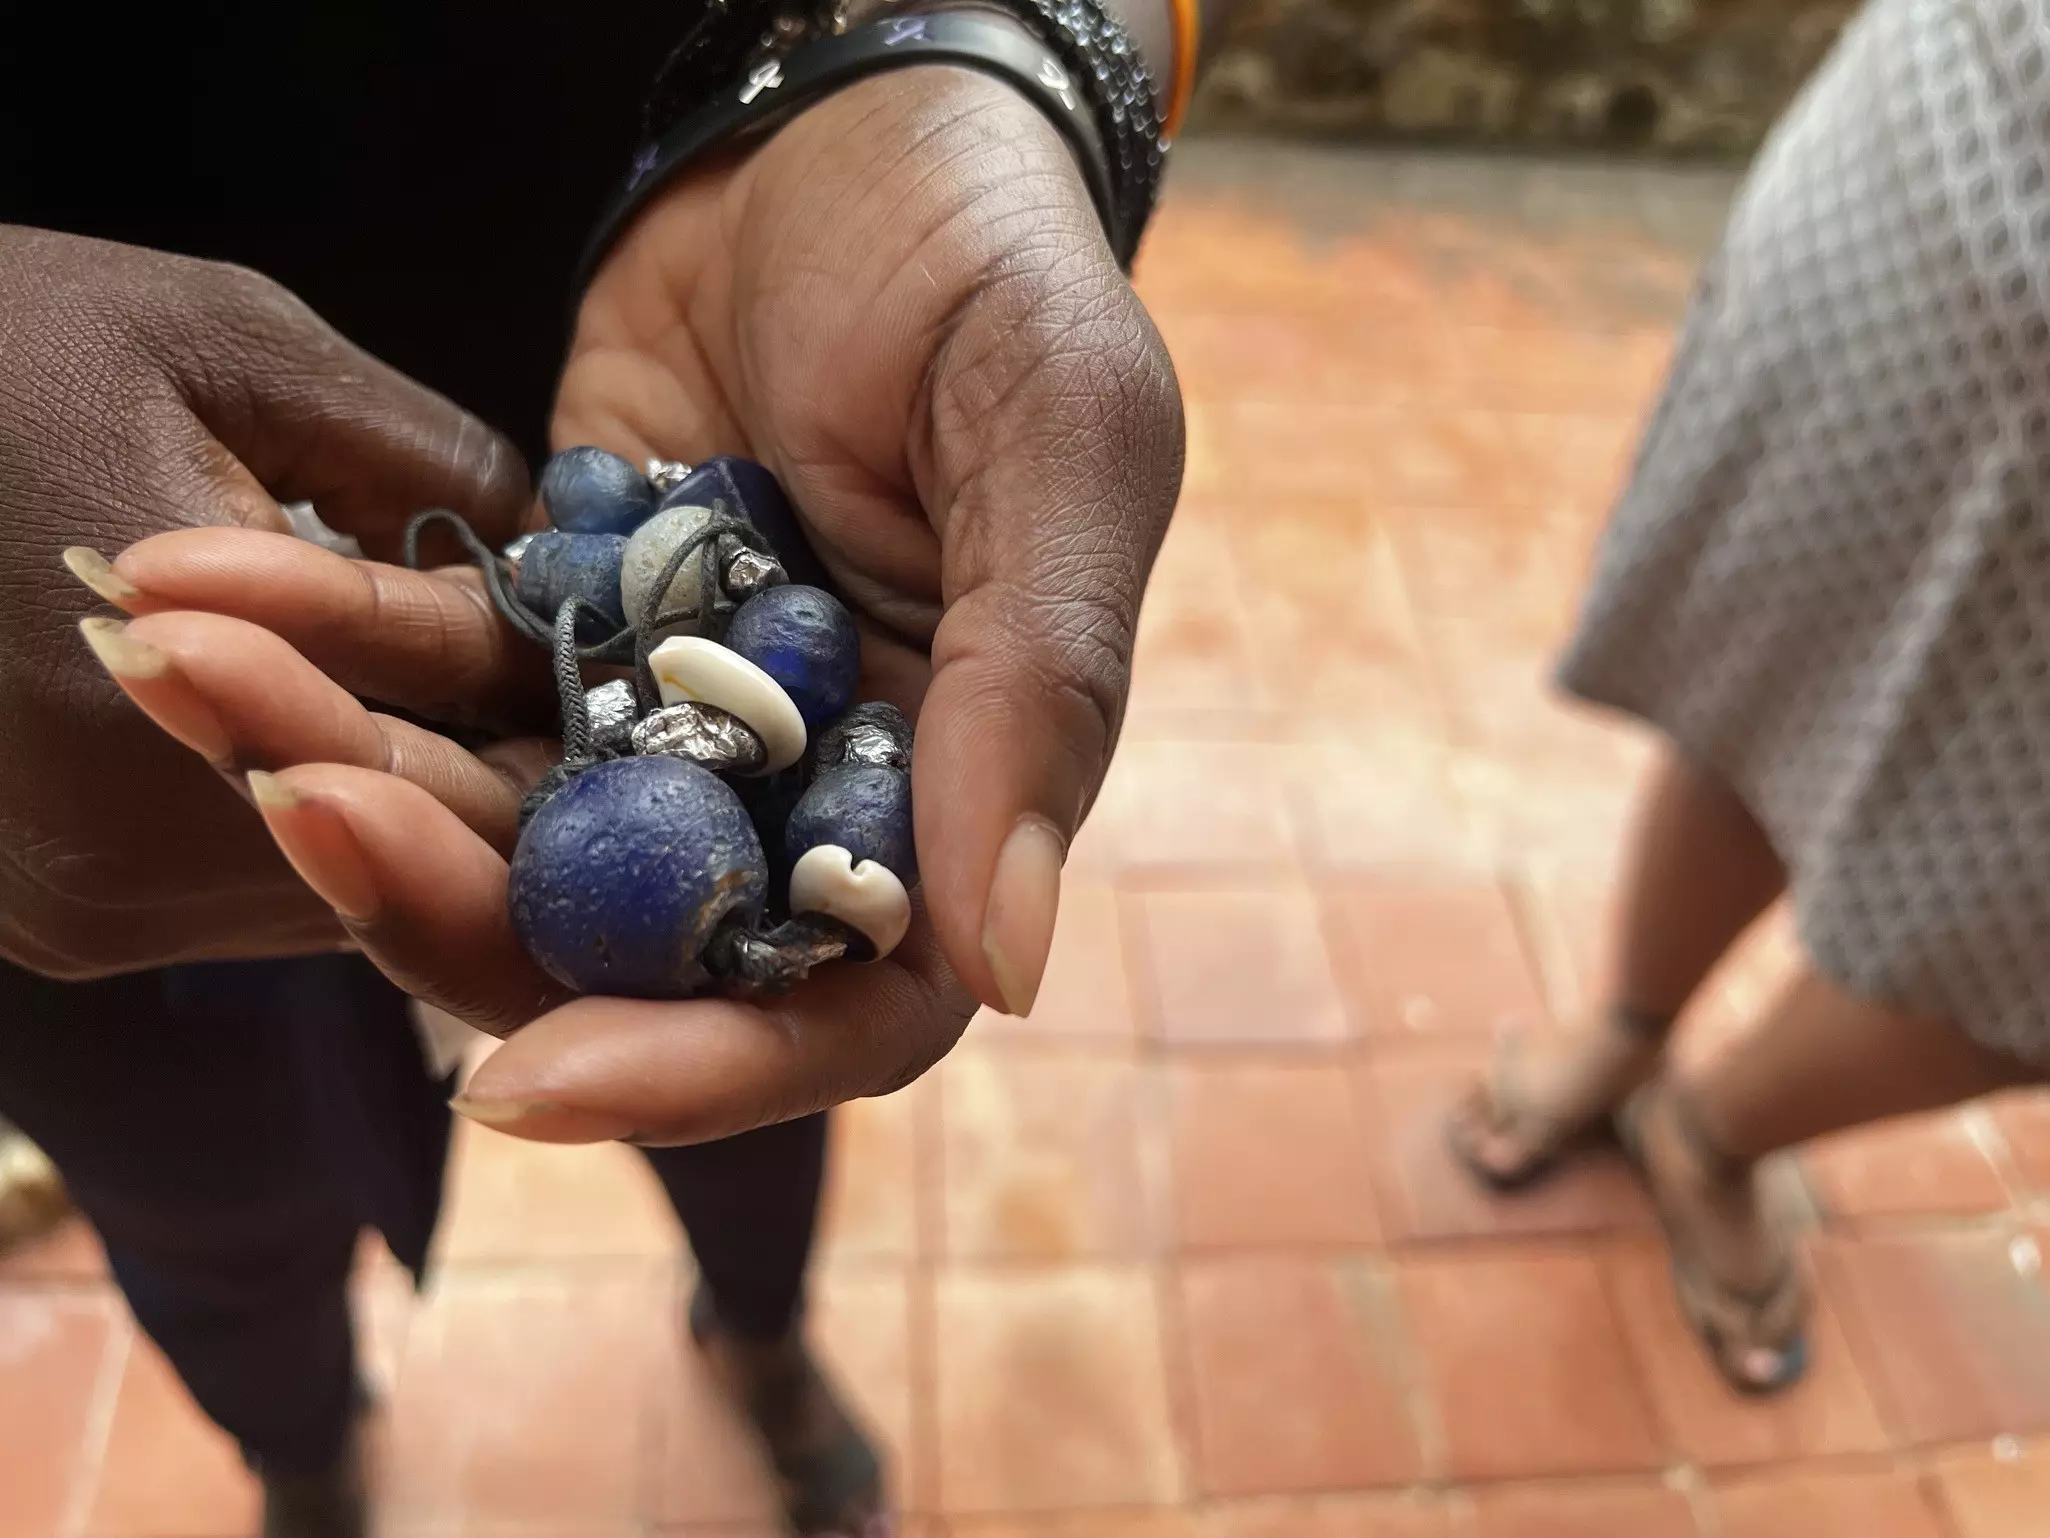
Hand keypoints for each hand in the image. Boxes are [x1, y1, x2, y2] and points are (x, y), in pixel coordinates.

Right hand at [0, 227, 528, 975]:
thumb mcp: (224, 342)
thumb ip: (418, 455)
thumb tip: (550, 548)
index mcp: (180, 703)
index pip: (462, 773)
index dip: (560, 734)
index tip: (613, 678)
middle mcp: (122, 862)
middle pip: (402, 861)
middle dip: (488, 779)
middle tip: (554, 699)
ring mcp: (72, 912)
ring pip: (327, 890)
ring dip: (400, 810)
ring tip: (448, 706)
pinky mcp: (39, 922)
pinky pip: (241, 893)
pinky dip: (305, 823)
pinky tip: (335, 730)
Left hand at [81, 65, 1183, 1142]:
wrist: (845, 127)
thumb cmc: (992, 272)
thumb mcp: (1060, 445)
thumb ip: (1038, 687)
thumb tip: (1006, 962)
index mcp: (944, 789)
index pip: (844, 1008)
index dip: (703, 1071)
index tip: (532, 1080)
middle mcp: (797, 789)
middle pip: (624, 947)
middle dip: (449, 910)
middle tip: (300, 809)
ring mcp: (665, 715)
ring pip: (498, 830)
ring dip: (340, 778)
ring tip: (197, 666)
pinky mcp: (557, 620)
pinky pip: (431, 677)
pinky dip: (318, 645)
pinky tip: (211, 583)